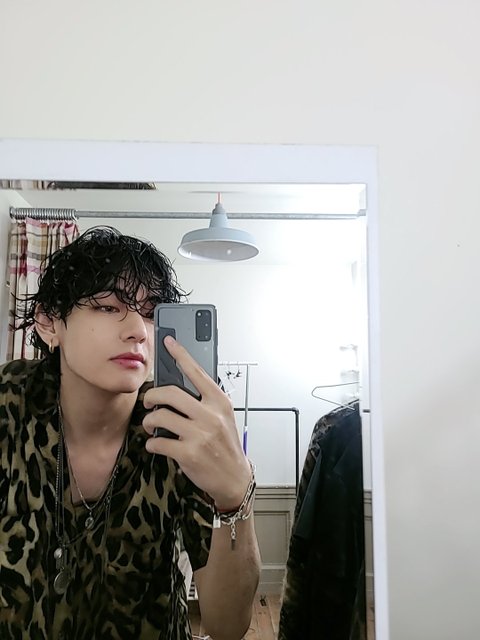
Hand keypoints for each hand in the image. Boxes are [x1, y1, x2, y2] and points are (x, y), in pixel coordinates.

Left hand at [142, 335, 251, 509]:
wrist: (234, 477)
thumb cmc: (226, 445)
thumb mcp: (223, 417)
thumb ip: (205, 401)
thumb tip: (178, 387)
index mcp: (219, 401)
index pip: (197, 371)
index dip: (180, 354)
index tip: (168, 342)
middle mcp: (210, 415)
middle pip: (170, 393)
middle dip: (151, 395)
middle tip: (149, 401)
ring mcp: (200, 434)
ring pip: (160, 416)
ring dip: (148, 420)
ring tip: (151, 425)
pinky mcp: (188, 453)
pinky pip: (158, 441)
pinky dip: (152, 443)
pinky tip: (157, 443)